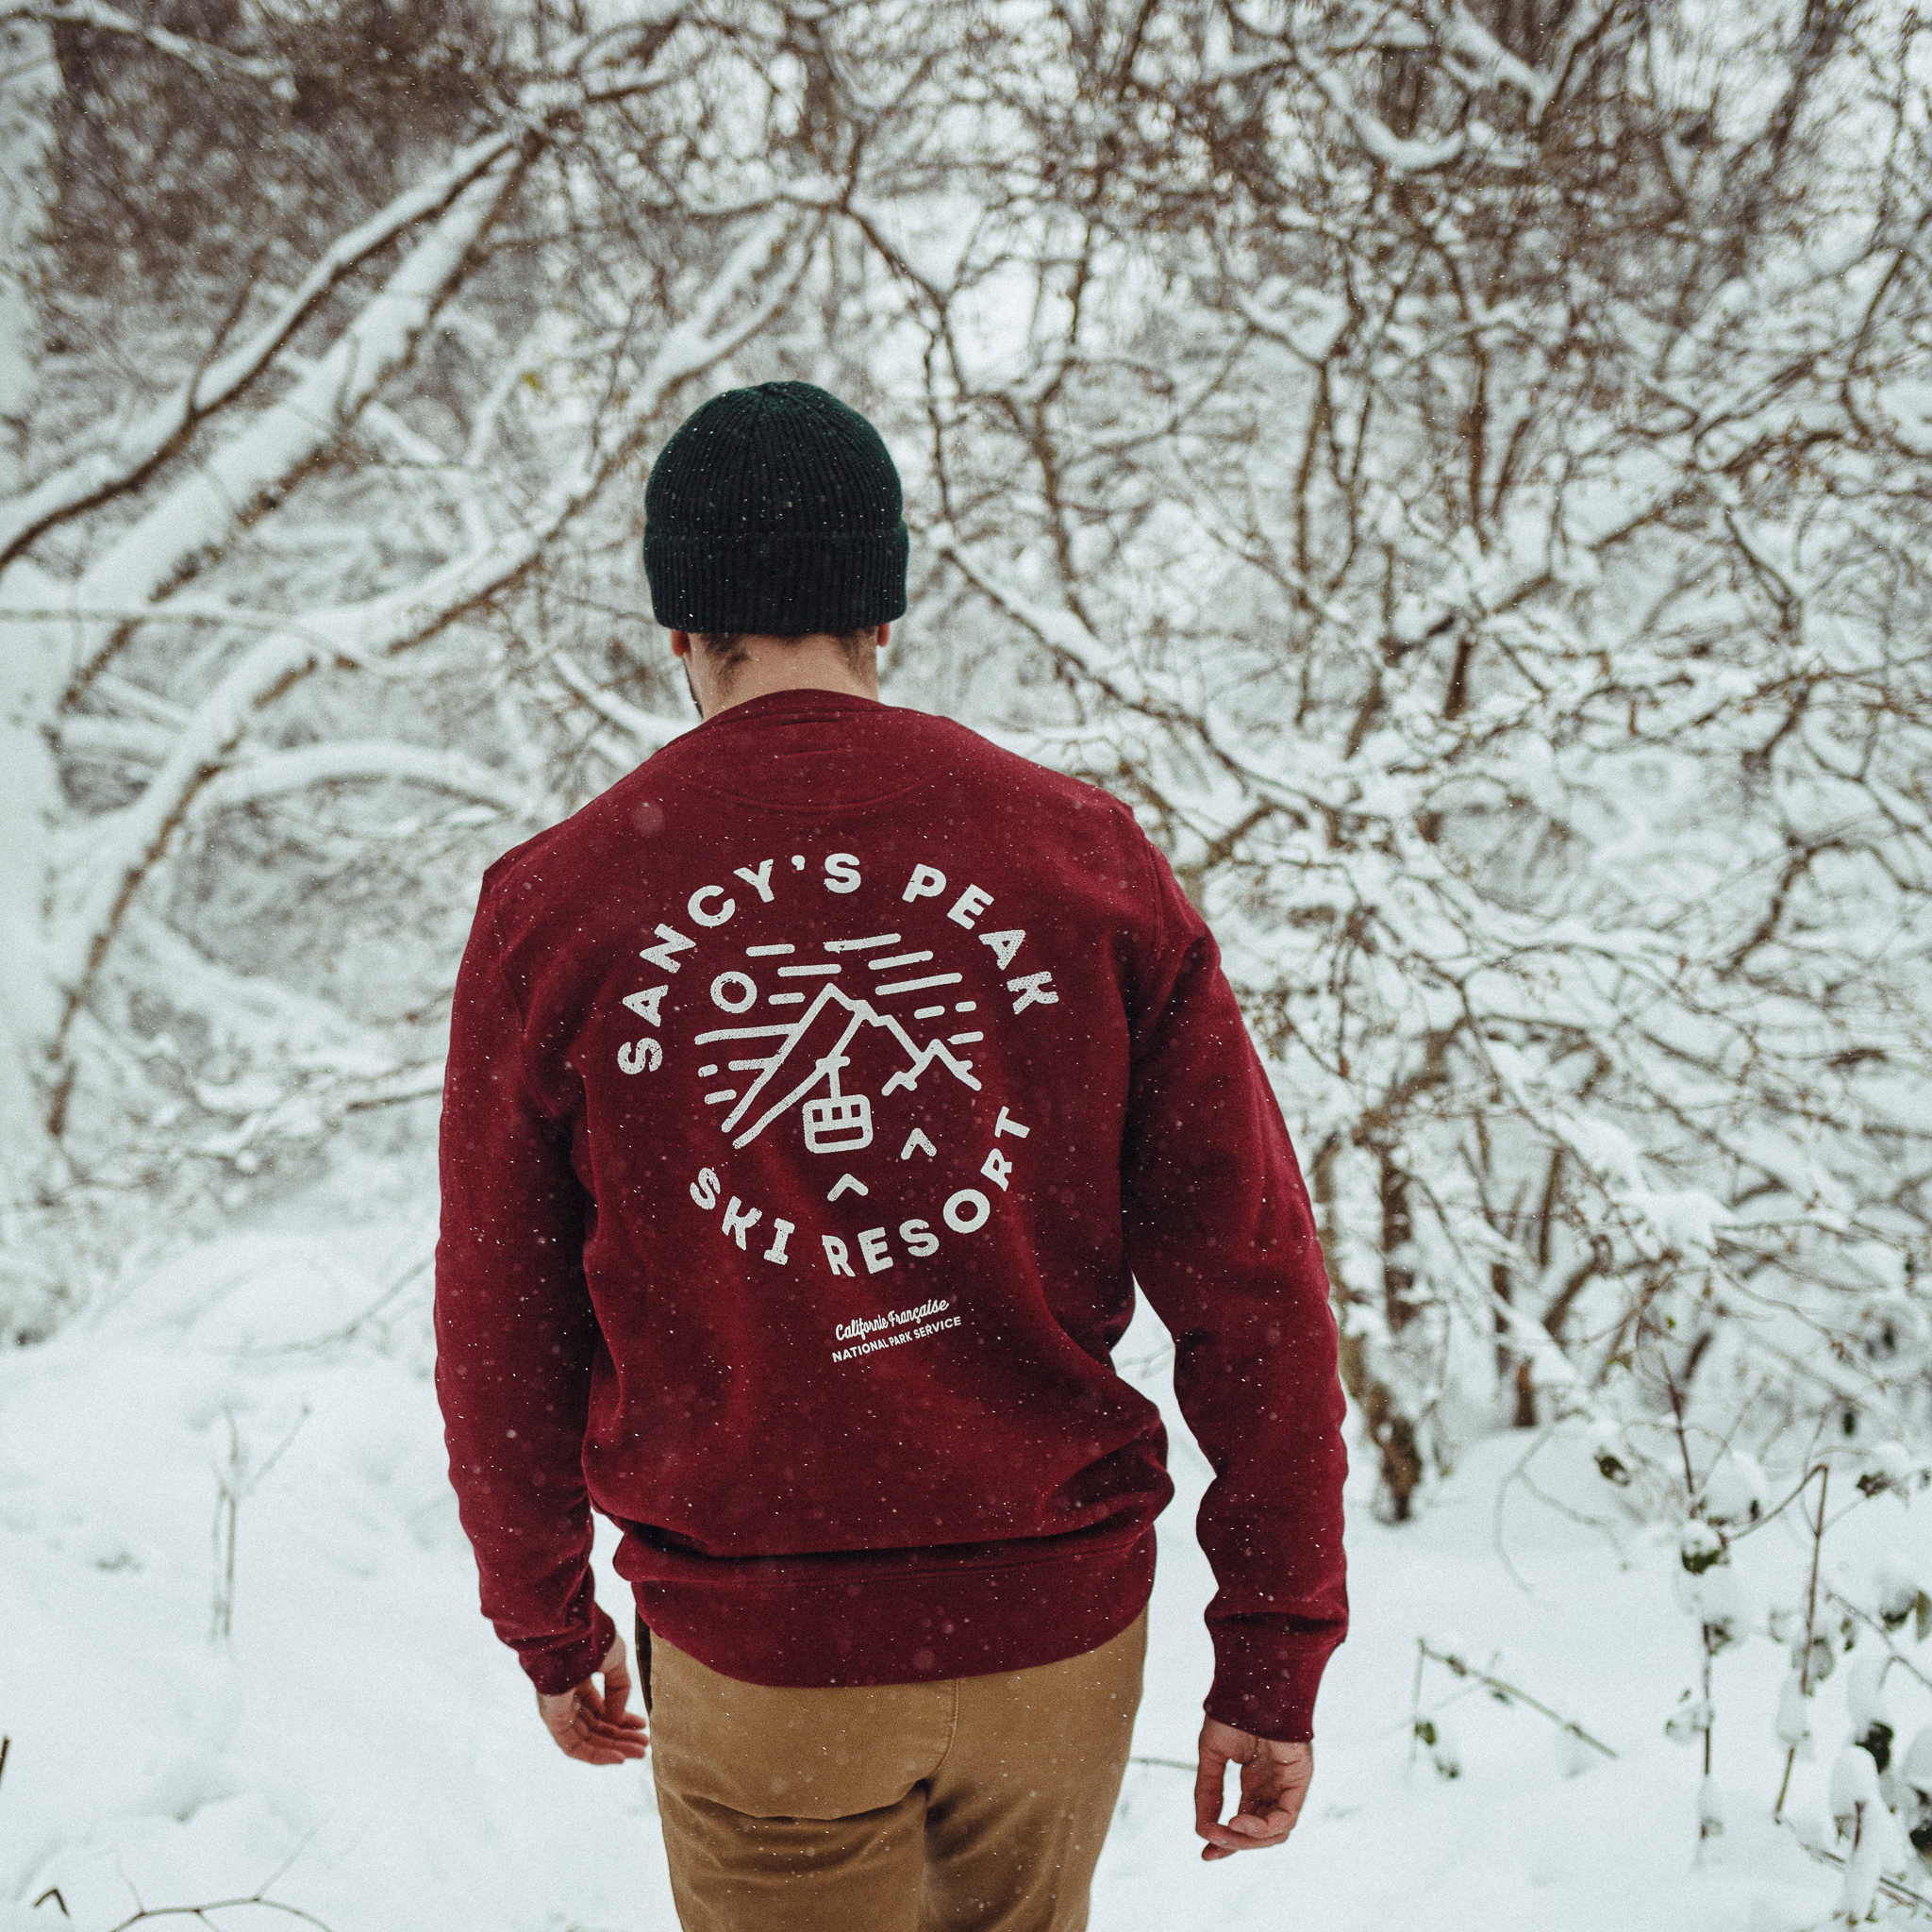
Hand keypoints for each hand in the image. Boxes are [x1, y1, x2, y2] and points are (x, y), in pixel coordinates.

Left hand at [536, 1632, 649, 1765]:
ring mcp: (559, 1709)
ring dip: (613, 1749)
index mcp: (580, 1679)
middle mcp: (568, 1697)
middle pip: (596, 1726)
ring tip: (639, 1753)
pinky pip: (574, 1746)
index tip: (643, 1726)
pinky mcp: (553, 1720)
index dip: (623, 1719)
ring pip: (587, 1739)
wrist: (570, 1634)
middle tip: (644, 1746)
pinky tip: (619, 1758)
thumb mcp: (615, 1663)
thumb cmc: (591, 1640)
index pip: (601, 1708)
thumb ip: (619, 1691)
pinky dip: (596, 1756)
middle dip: (622, 1737)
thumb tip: (617, 1719)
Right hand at [1194, 1718, 1311, 1860]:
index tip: (1205, 1854)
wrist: (1250, 1684)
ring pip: (1276, 1832)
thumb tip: (1202, 1830)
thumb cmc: (1233, 1712)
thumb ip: (1209, 1791)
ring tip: (1224, 1832)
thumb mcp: (1212, 1756)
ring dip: (1248, 1839)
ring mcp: (1288, 1784)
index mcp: (1256, 1781)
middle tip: (1211, 1846)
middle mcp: (1274, 1787)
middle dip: (1236, 1844)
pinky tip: (1240, 1823)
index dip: (1227, 1841)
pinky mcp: (1299, 1779)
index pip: (1245, 1822)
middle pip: (1261, 1832)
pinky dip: (1264, 1827)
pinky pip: (1287, 1816)